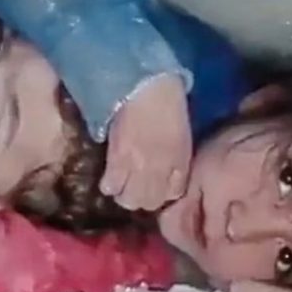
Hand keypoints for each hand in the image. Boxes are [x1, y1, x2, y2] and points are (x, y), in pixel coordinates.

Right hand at [100, 75, 191, 210]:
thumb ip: (178, 160)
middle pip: (150, 202)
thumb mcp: (183, 136)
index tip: (156, 187)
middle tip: (137, 188)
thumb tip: (171, 177)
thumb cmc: (169, 105)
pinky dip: (109, 185)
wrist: (147, 88)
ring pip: (129, 200)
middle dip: (144, 199)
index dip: (164, 193)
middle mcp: (161, 170)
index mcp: (180, 162)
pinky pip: (110, 187)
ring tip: (121, 185)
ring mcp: (139, 168)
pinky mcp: (118, 160)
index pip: (173, 194)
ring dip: (125, 195)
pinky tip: (109, 177)